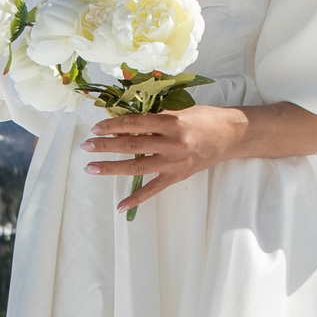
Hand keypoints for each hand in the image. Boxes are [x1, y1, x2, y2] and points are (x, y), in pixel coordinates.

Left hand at [83, 105, 251, 212]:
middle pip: (131, 145)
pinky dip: (136, 199)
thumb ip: (154, 118)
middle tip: (86, 146)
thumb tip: (123, 124)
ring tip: (91, 167)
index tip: (96, 128)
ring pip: (137, 166)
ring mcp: (174, 163)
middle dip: (105, 145)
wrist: (230, 135)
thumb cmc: (203, 119)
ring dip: (111, 168)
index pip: (135, 123)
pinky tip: (119, 205)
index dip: (113, 125)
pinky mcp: (178, 177)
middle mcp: (172, 143)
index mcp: (171, 122)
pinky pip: (153, 190)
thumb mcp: (179, 112)